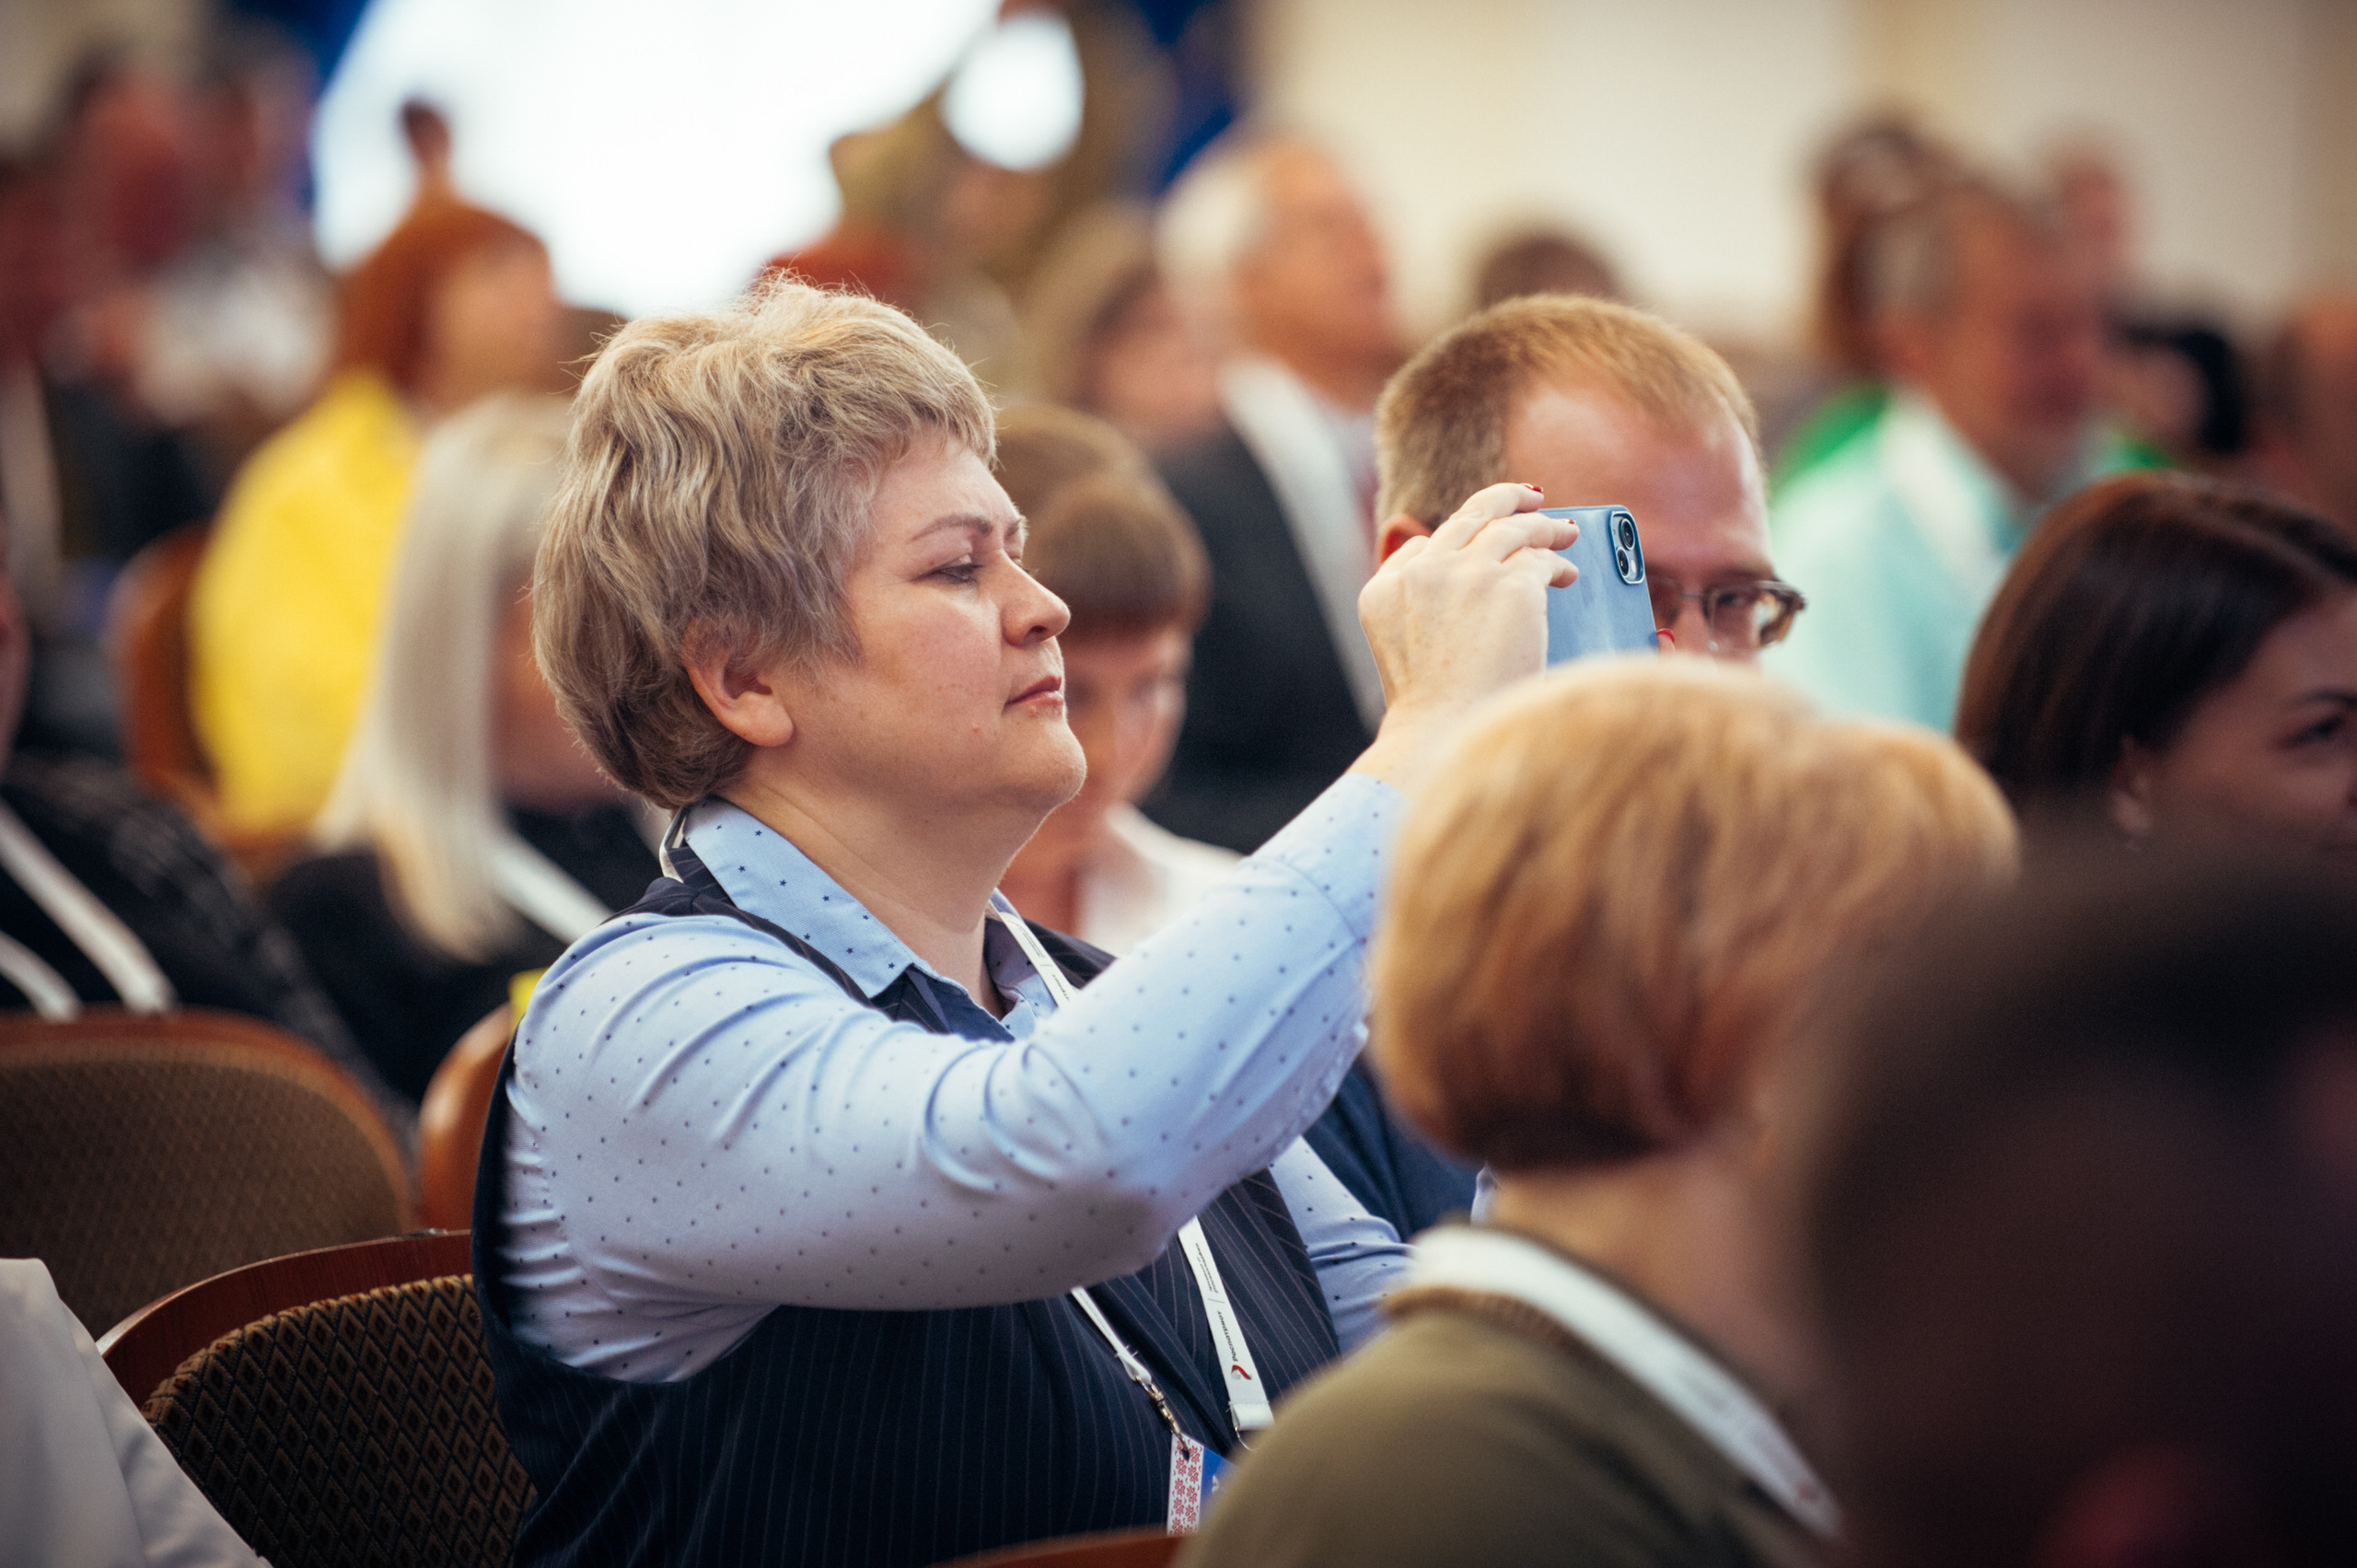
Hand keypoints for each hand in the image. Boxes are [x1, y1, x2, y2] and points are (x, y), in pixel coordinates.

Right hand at [1350, 483, 1574, 794]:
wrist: (1445, 731)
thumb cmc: (1430, 710)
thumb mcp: (1395, 652)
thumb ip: (1413, 610)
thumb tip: (1450, 590)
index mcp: (1384, 590)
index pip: (1425, 545)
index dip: (1459, 538)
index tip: (1481, 537)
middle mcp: (1422, 572)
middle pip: (1470, 518)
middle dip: (1504, 500)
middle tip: (1530, 498)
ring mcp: (1467, 574)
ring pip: (1513, 529)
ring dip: (1542, 526)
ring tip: (1565, 532)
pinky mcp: (1512, 586)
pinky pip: (1542, 559)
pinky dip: (1559, 562)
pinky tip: (1568, 572)